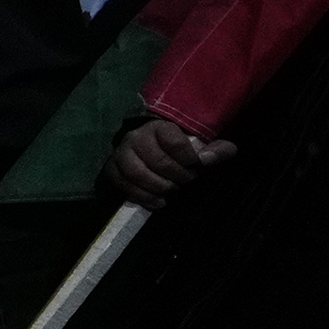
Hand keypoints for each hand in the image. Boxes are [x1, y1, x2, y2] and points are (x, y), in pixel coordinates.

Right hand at [111, 115, 233, 203]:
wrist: (151, 144)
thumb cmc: (180, 146)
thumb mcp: (204, 144)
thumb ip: (217, 150)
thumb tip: (207, 160)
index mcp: (160, 127)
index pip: (174, 143)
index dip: (189, 159)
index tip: (196, 165)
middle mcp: (136, 137)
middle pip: (157, 160)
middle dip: (176, 176)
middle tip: (186, 181)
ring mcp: (121, 153)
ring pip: (136, 173)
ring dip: (158, 187)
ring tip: (171, 191)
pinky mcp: (111, 168)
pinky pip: (122, 184)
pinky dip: (141, 196)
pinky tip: (157, 202)